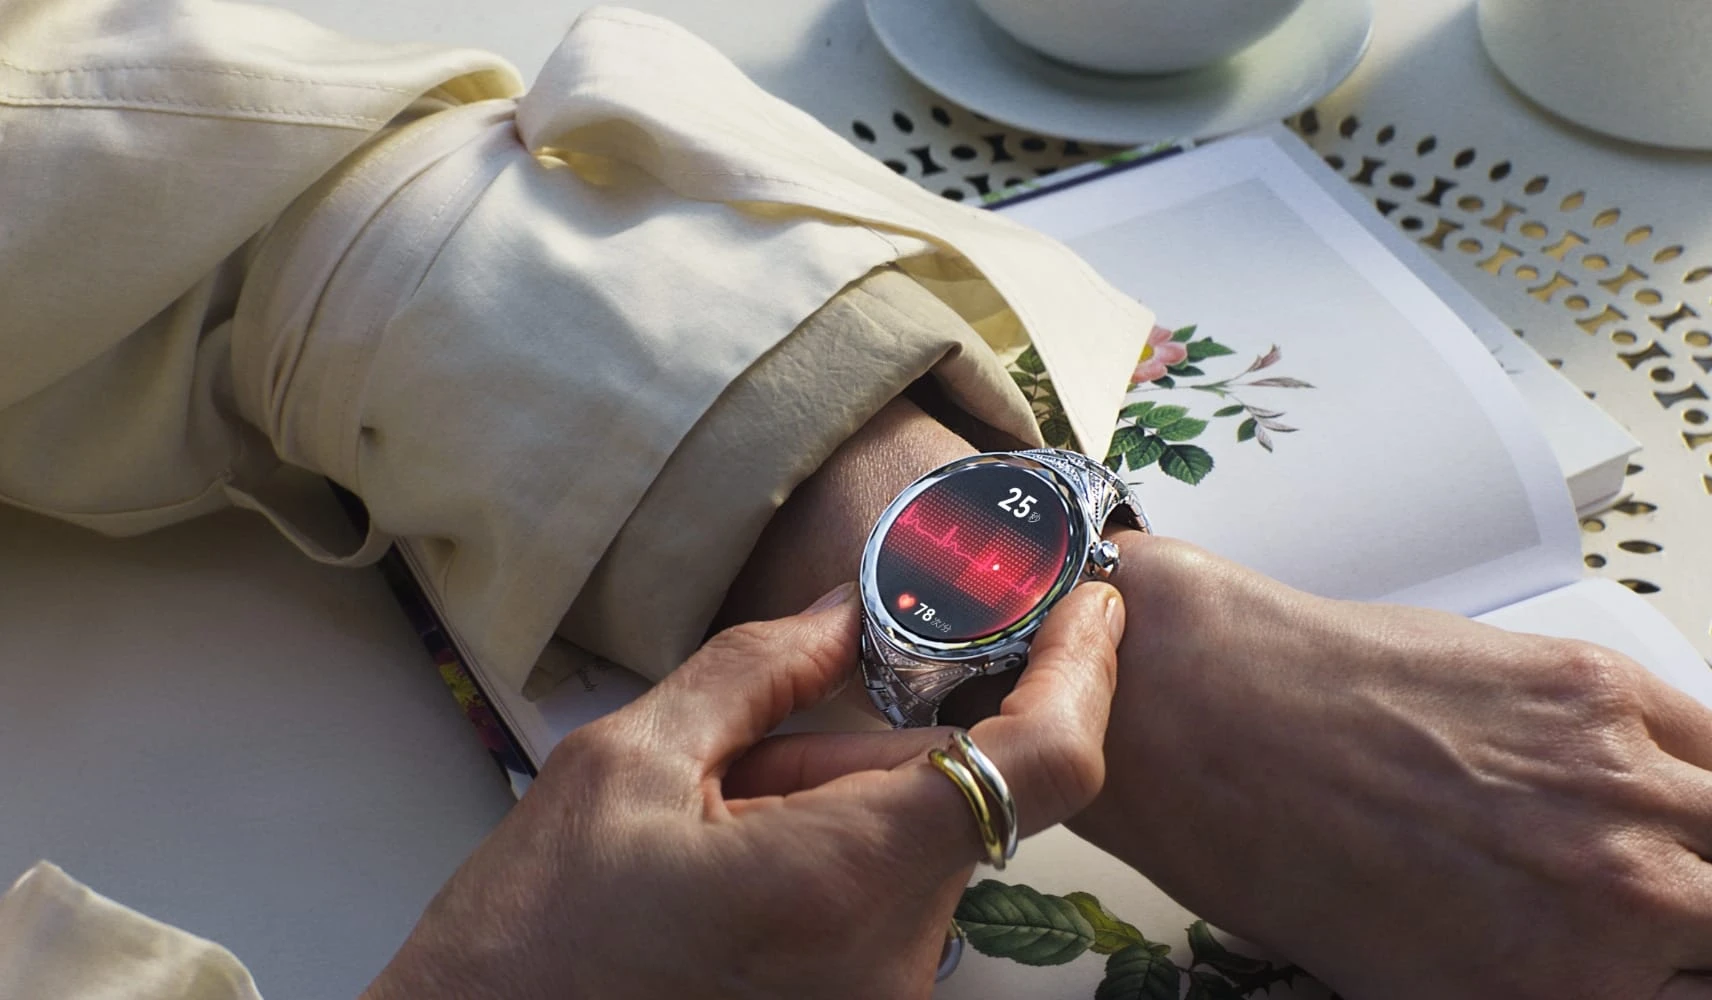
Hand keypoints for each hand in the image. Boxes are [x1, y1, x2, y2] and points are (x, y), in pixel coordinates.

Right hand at [361, 580, 1123, 999]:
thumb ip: (761, 668)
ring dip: (838, 807)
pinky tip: (730, 875)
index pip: (1040, 762)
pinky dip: (832, 862)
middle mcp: (896, 960)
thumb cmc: (533, 934)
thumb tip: (852, 605)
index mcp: (846, 876)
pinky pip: (888, 906)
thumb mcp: (628, 763)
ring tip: (707, 832)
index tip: (1087, 604)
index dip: (1082, 668)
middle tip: (741, 760)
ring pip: (914, 849)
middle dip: (869, 748)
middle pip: (951, 798)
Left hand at [1075, 533, 1711, 999]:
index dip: (1684, 969)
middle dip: (1703, 918)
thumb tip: (1612, 965)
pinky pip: (1708, 736)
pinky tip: (1646, 773)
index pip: (1705, 989)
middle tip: (1669, 900)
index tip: (1676, 953)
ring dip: (1704, 841)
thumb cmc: (1282, 852)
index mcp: (1575, 991)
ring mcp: (1622, 783)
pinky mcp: (1598, 687)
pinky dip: (1691, 763)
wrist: (1214, 724)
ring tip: (1664, 843)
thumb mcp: (1433, 982)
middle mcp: (1624, 895)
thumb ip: (1555, 982)